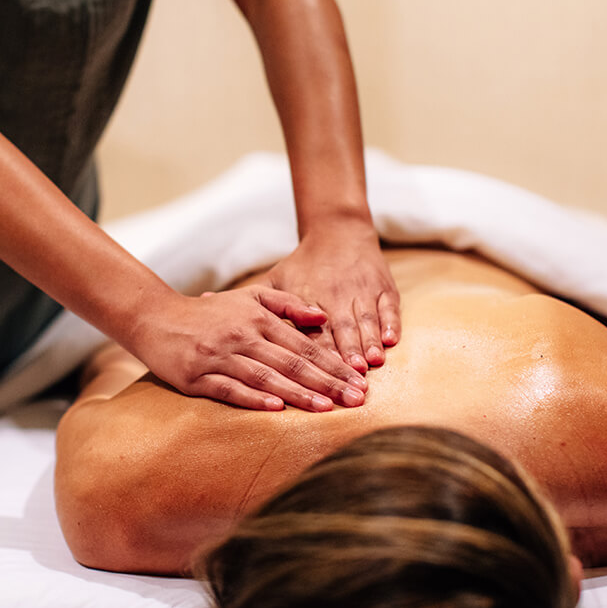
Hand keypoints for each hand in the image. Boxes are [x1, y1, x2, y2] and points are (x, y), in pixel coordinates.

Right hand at [128, 286, 367, 411]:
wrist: (155, 318)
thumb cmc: (210, 311)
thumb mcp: (250, 296)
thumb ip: (288, 304)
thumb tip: (323, 316)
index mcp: (258, 318)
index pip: (304, 344)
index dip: (334, 364)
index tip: (359, 381)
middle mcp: (241, 335)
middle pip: (291, 362)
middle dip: (327, 382)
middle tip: (355, 399)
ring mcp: (218, 356)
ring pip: (265, 377)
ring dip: (298, 393)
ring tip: (326, 408)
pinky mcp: (196, 376)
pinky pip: (229, 389)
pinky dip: (253, 399)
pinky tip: (276, 409)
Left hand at [262, 219, 400, 372]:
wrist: (338, 231)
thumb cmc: (303, 264)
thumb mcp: (275, 279)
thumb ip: (256, 303)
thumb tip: (215, 310)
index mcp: (307, 297)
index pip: (312, 330)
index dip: (317, 351)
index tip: (319, 372)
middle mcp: (335, 295)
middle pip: (342, 328)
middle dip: (348, 353)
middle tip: (352, 377)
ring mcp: (362, 291)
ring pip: (366, 320)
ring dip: (369, 342)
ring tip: (372, 363)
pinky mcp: (383, 287)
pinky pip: (389, 307)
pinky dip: (391, 323)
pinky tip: (391, 340)